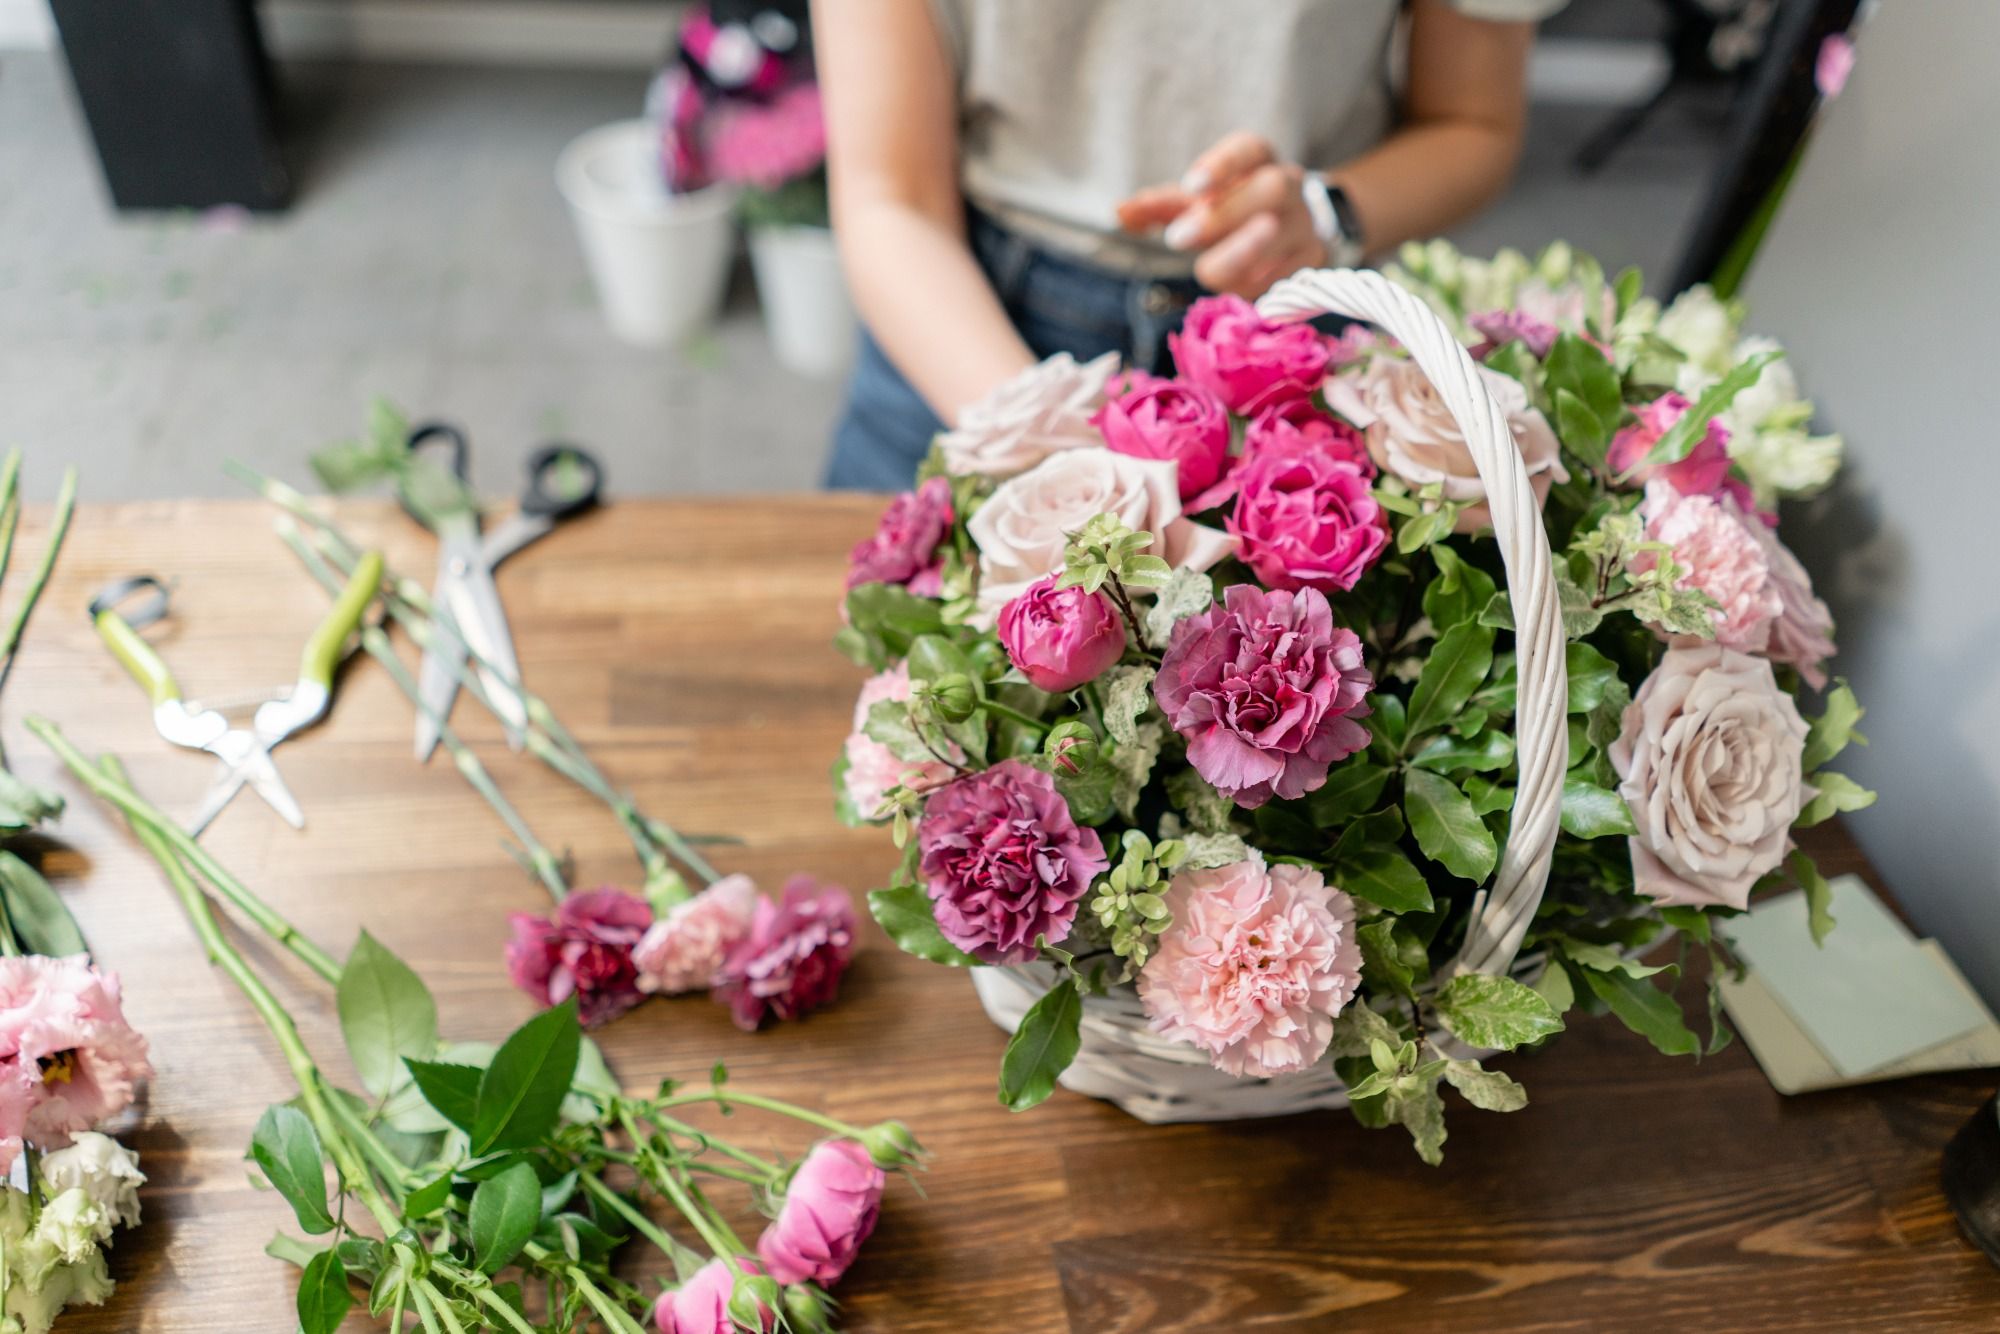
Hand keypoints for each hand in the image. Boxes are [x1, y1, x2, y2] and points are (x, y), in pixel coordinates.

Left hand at [1115, 132, 1327, 299]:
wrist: (1290, 228)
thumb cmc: (1231, 209)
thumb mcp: (1196, 201)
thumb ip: (1158, 206)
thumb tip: (1120, 213)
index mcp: (1259, 160)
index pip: (1249, 148)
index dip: (1222, 164)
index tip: (1191, 185)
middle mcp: (1289, 185)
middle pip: (1270, 190)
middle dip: (1223, 216)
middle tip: (1177, 240)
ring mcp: (1304, 223)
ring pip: (1278, 235)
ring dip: (1237, 254)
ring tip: (1205, 269)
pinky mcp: (1311, 261)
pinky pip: (1283, 274)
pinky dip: (1254, 283)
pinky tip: (1235, 285)